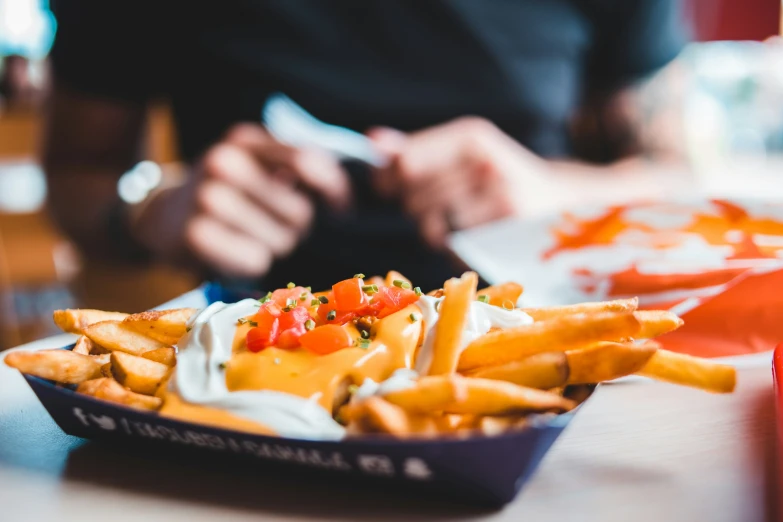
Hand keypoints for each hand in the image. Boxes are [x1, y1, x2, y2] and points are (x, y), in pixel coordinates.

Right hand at [131, 124, 350, 276]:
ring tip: (251, 237)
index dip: (335, 188)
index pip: (308, 161)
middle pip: (299, 212)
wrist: (162, 215)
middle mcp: (224, 162)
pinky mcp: (196, 235)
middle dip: (298, 227)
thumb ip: (297, 168)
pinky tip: (235, 252)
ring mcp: (206, 198)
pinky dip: (253, 263)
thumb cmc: (226, 192)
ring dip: (275, 247)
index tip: (342, 209)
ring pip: (281, 241)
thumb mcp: (255, 165)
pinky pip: (256, 260)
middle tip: (274, 226)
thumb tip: (346, 190)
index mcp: (245, 140)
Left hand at [369, 117, 553, 247]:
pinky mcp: (505, 231)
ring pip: (429, 224)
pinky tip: (470, 235)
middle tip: (438, 205)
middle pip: (412, 196)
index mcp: (471, 136)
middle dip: (414, 205)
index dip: (389, 179)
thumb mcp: (461, 152)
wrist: (560, 201)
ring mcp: (498, 197)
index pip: (406, 161)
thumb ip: (415, 148)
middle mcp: (486, 162)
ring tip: (457, 220)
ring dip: (433, 229)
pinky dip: (453, 245)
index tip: (388, 186)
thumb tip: (372, 141)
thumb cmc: (497, 177)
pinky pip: (452, 244)